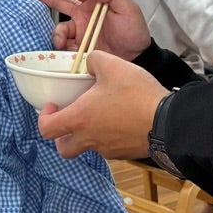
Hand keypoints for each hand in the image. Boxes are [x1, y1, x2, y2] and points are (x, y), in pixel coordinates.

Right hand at [22, 0, 151, 59]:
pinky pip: (63, 46)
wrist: (138, 58)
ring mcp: (80, 32)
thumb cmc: (135, 32)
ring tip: (60, 42)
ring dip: (56, 34)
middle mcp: (84, 15)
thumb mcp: (129, 8)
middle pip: (59, 2)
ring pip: (59, 29)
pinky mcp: (78, 49)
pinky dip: (61, 48)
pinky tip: (65, 51)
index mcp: (94, 2)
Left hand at [38, 51, 169, 158]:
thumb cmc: (136, 95)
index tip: (54, 105)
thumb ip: (93, 60)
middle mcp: (90, 139)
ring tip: (101, 115)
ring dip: (88, 134)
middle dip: (62, 137)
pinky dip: (110, 136)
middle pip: (64, 149)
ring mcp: (108, 149)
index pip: (46, 129)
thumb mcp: (112, 66)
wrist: (168, 122)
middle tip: (70, 119)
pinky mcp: (126, 153)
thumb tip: (89, 61)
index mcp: (80, 119)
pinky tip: (122, 120)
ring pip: (89, 147)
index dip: (44, 117)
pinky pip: (110, 147)